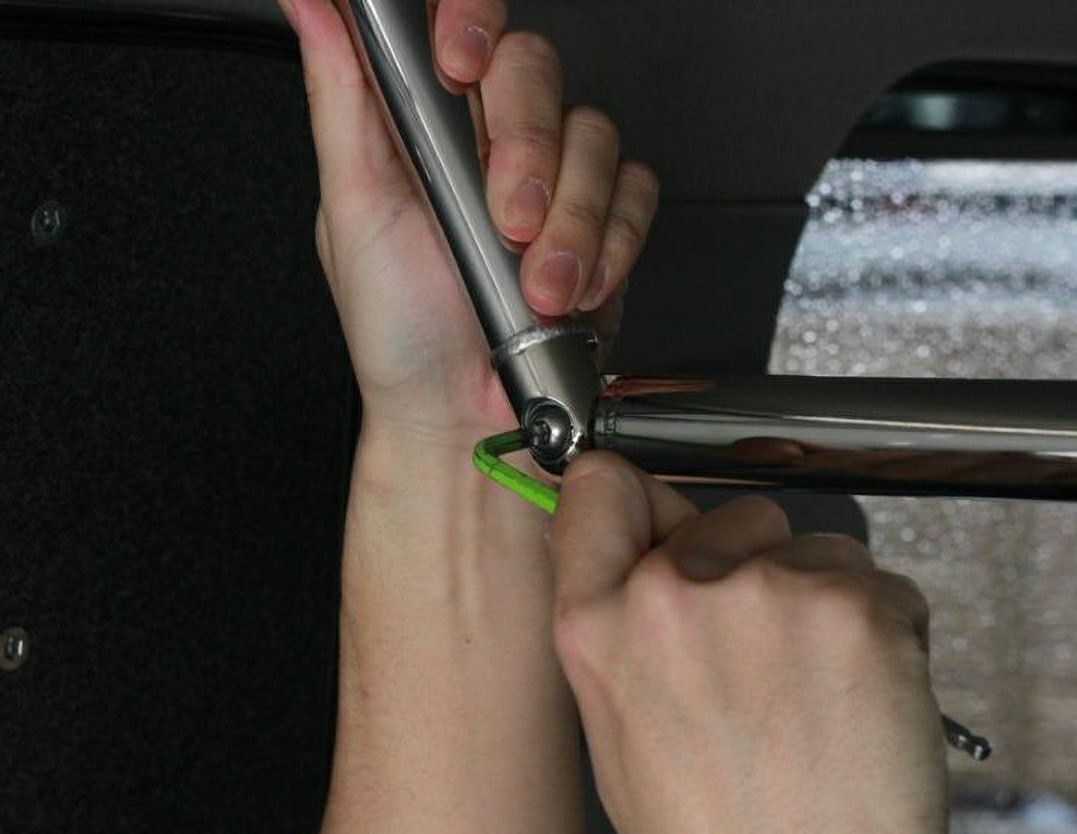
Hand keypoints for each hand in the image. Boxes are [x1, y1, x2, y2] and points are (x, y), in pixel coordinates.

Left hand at [280, 0, 657, 445]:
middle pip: (536, 70)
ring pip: (594, 136)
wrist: (464, 418)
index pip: (458, 27)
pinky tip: (572, 287)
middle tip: (504, 216)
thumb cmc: (400, 331)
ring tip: (534, 284)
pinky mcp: (606, 226)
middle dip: (527, 147)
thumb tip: (309, 5)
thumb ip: (340, 99)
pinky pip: (636, 194)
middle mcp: (492, 144)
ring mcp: (554, 182)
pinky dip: (610, 244)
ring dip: (569, 218)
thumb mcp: (351, 213)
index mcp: (426, 127)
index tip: (459, 65)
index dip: (470, 21)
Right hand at [551, 453, 948, 833]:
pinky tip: (856, 692)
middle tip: (764, 648)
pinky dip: (881, 627)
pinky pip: (879, 581)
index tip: (668, 512)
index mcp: (599, 626)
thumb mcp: (616, 731)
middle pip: (731, 509)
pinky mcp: (853, 607)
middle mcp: (672, 596)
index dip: (643, 498)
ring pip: (813, 545)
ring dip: (821, 598)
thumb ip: (616, 622)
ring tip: (814, 688)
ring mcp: (766, 594)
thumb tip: (640, 548)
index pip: (602, 487)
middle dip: (754, 561)